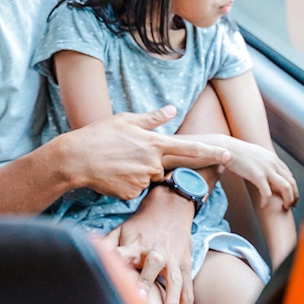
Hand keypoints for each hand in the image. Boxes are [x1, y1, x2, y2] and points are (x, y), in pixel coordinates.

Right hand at [71, 106, 229, 199]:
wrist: (75, 159)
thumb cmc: (99, 135)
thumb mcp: (125, 120)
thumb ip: (152, 118)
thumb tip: (172, 109)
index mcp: (153, 142)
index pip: (188, 148)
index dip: (209, 151)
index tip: (227, 154)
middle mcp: (152, 162)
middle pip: (163, 166)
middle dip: (150, 162)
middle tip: (126, 154)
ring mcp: (143, 180)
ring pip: (149, 178)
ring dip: (137, 172)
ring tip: (115, 163)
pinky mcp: (132, 194)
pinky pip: (136, 189)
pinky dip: (126, 183)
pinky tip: (112, 175)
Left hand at [104, 187, 196, 303]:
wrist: (170, 210)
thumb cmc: (141, 225)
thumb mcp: (121, 230)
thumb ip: (105, 244)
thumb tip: (85, 248)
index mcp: (135, 245)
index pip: (123, 253)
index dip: (117, 261)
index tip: (112, 273)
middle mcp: (155, 252)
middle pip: (152, 265)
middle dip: (147, 281)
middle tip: (141, 298)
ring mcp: (172, 260)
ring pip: (175, 281)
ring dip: (173, 300)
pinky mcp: (185, 266)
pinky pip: (188, 290)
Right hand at [224, 139, 298, 208]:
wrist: (225, 147)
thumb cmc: (235, 152)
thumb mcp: (253, 154)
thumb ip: (261, 161)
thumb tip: (263, 169)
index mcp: (273, 158)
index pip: (289, 174)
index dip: (292, 187)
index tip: (289, 196)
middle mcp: (273, 163)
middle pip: (292, 182)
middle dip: (294, 196)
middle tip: (291, 205)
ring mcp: (266, 169)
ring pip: (286, 188)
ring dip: (288, 199)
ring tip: (284, 207)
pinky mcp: (257, 176)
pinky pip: (267, 193)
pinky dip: (267, 202)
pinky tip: (262, 206)